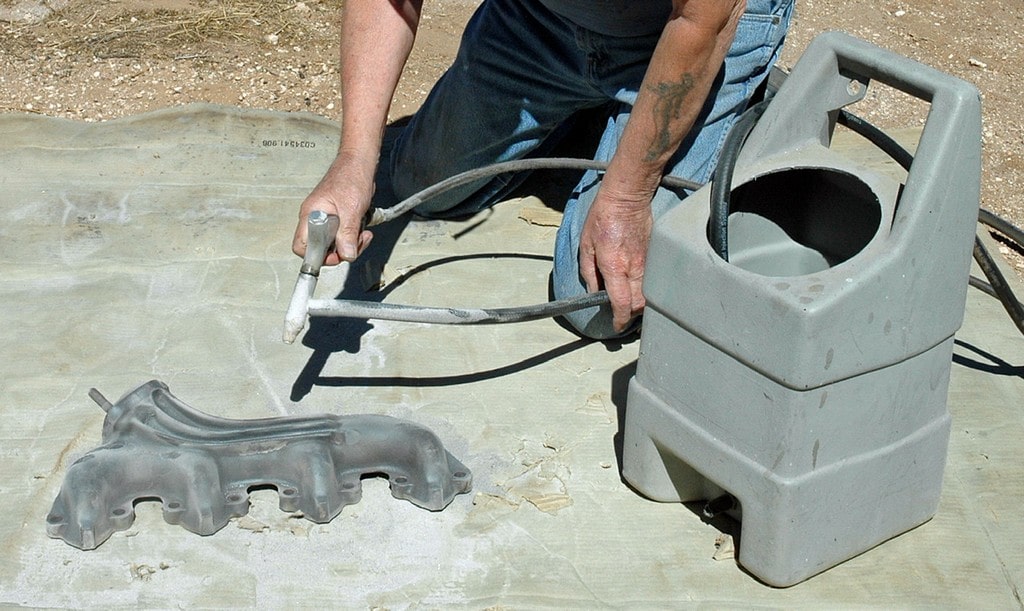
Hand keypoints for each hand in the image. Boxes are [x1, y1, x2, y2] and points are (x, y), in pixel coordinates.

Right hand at [292, 155, 374, 264]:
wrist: (360, 163)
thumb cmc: (351, 177)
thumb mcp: (351, 209)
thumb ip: (347, 233)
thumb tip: (346, 255)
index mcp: (311, 215)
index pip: (301, 246)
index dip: (316, 257)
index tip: (335, 257)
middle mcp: (316, 219)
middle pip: (320, 249)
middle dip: (340, 251)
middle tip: (354, 246)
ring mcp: (327, 220)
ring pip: (335, 245)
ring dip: (351, 244)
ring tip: (362, 234)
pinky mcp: (338, 220)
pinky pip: (344, 237)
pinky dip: (354, 237)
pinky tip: (363, 229)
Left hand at [578, 189, 653, 331]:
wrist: (627, 197)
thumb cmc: (603, 217)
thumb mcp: (586, 245)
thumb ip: (589, 272)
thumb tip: (594, 291)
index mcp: (614, 266)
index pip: (622, 303)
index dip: (620, 319)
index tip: (617, 325)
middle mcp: (634, 267)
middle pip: (639, 304)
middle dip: (632, 315)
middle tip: (622, 315)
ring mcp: (647, 262)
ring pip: (648, 294)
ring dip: (640, 303)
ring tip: (629, 303)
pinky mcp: (654, 255)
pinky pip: (652, 280)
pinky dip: (647, 289)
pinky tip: (637, 286)